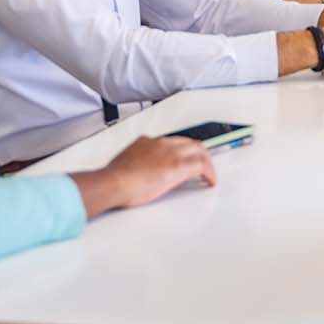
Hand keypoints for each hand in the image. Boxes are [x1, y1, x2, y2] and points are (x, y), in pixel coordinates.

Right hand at [82, 135, 216, 214]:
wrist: (113, 182)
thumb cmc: (113, 179)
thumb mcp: (123, 165)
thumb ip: (133, 164)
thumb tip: (134, 173)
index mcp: (146, 142)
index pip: (170, 142)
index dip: (180, 150)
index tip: (182, 157)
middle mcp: (161, 144)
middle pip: (188, 143)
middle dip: (197, 153)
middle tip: (202, 164)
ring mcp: (172, 154)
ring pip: (198, 150)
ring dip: (205, 161)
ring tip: (208, 173)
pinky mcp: (179, 167)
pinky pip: (202, 166)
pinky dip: (209, 173)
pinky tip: (210, 181)